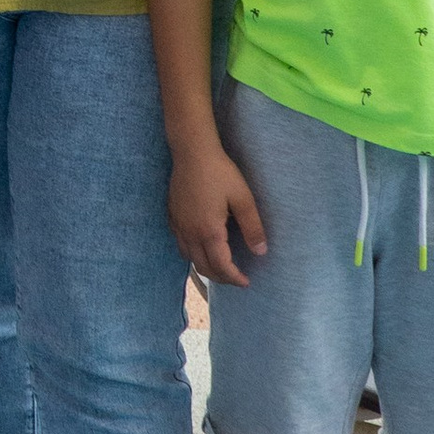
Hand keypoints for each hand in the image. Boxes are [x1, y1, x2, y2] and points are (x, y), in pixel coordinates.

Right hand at [169, 141, 266, 289]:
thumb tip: (261, 252)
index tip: (246, 282)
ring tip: (221, 266)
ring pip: (190, 258)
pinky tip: (203, 247)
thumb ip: (252, 227)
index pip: (221, 266)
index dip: (234, 278)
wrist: (192, 152)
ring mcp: (178, 226)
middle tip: (236, 277)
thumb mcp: (243, 199)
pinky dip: (193, 254)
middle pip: (204, 267)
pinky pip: (181, 245)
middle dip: (221, 277)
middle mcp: (190, 233)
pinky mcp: (172, 217)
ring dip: (206, 267)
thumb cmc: (220, 173)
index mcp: (209, 231)